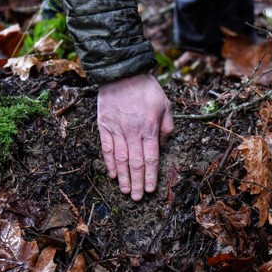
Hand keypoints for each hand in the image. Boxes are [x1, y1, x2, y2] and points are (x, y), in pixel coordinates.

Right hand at [97, 73, 173, 200]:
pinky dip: (109, 163)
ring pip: (120, 159)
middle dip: (138, 182)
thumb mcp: (165, 105)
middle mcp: (133, 132)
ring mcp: (117, 130)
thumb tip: (162, 147)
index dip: (151, 176)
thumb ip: (166, 128)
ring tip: (126, 191)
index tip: (151, 189)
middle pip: (136, 163)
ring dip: (124, 178)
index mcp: (150, 128)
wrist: (122, 73)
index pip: (151, 158)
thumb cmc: (146, 89)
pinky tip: (112, 174)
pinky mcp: (104, 125)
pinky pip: (107, 148)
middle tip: (138, 198)